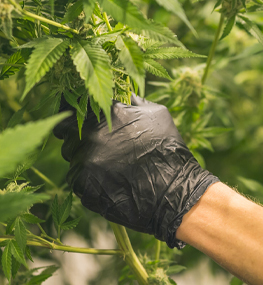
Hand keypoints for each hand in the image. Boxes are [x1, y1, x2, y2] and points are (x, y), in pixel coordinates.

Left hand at [53, 96, 218, 248]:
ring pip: (71, 157)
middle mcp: (91, 135)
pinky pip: (76, 179)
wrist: (174, 190)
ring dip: (83, 160)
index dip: (73, 112)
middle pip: (66, 133)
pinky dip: (88, 180)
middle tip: (97, 146)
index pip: (73, 105)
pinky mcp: (83, 185)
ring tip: (109, 167)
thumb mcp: (158, 114)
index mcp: (106, 113)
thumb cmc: (168, 150)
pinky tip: (109, 182)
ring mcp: (84, 161)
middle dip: (77, 137)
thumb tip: (121, 93)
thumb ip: (133, 101)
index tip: (77, 118)